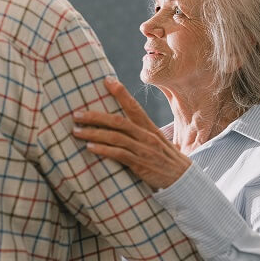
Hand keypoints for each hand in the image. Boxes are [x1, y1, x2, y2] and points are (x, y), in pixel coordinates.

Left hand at [73, 76, 191, 189]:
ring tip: (76, 131)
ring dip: (93, 133)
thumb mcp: (155, 141)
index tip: (106, 80)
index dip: (120, 93)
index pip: (133, 106)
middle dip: (95, 116)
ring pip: (115, 138)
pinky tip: (90, 147)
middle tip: (76, 114)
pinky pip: (120, 155)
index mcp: (149, 128)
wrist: (184, 180)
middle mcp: (146, 136)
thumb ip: (139, 132)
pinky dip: (103, 150)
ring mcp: (144, 150)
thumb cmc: (165, 160)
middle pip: (118, 121)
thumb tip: (118, 124)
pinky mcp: (141, 165)